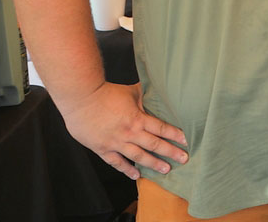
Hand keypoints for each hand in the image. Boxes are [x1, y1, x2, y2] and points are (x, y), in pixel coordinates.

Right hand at [55, 82, 186, 179]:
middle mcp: (130, 133)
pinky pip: (117, 162)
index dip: (175, 135)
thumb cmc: (106, 93)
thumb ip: (143, 98)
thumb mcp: (131, 92)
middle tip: (184, 159)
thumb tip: (156, 93)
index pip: (161, 128)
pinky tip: (137, 175)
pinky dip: (127, 170)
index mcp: (138, 118)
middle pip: (154, 144)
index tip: (186, 141)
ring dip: (153, 164)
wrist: (81, 99)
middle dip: (171, 152)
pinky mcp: (102, 149)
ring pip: (139, 156)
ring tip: (166, 170)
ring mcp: (116, 143)